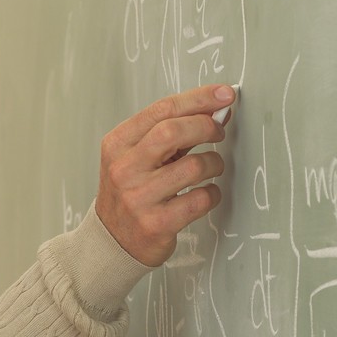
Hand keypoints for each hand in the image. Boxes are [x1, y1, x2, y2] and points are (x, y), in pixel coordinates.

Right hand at [95, 83, 235, 266]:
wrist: (112, 241)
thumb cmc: (131, 193)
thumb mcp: (137, 157)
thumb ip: (172, 132)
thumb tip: (216, 110)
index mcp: (117, 145)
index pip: (161, 110)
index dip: (199, 98)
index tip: (223, 95)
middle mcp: (123, 170)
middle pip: (173, 132)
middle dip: (206, 127)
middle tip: (218, 132)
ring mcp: (138, 198)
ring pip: (193, 167)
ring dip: (213, 163)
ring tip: (210, 167)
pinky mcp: (156, 224)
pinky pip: (200, 199)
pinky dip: (212, 193)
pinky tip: (205, 193)